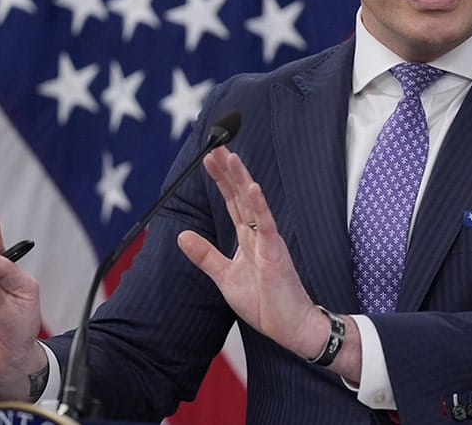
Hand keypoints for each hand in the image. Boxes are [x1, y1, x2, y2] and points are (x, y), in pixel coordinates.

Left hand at [177, 147, 359, 379]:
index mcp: (247, 238)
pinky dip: (259, 206)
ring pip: (253, 203)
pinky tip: (251, 188)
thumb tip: (182, 235)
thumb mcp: (225, 277)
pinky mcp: (275, 253)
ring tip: (230, 157)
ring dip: (241, 180)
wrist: (290, 326)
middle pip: (240, 195)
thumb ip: (205, 255)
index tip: (209, 158)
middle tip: (215, 145)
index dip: (220, 179)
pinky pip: (266, 225)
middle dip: (228, 171)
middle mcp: (258, 233)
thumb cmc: (266, 303)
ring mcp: (268, 241)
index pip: (231, 201)